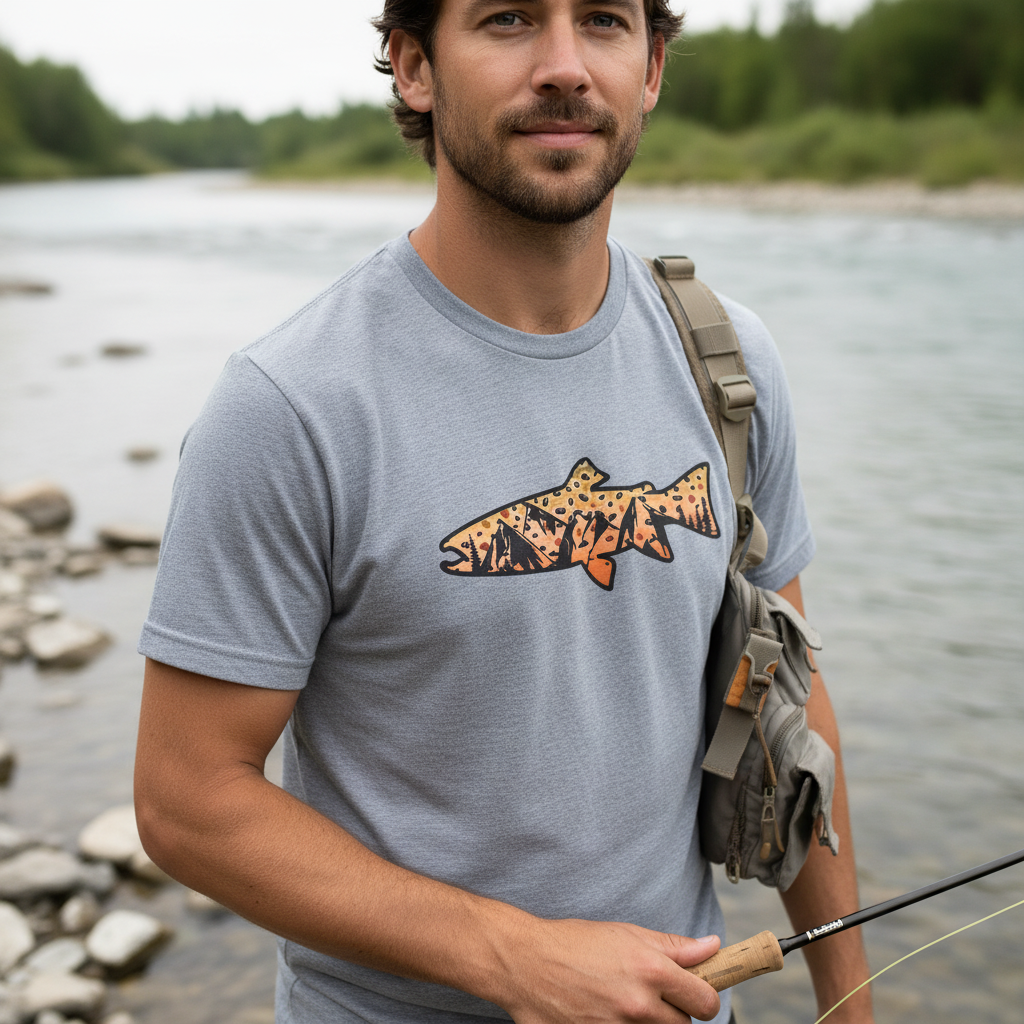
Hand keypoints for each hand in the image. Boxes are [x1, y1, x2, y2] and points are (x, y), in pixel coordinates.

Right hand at [494, 918, 721, 1023]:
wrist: (526, 963)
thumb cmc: (575, 942)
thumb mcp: (627, 934)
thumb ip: (674, 947)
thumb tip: (712, 947)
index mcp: (651, 971)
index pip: (705, 1001)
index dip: (704, 998)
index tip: (696, 993)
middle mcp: (639, 1005)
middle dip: (674, 1013)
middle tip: (652, 996)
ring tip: (623, 1002)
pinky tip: (605, 1013)